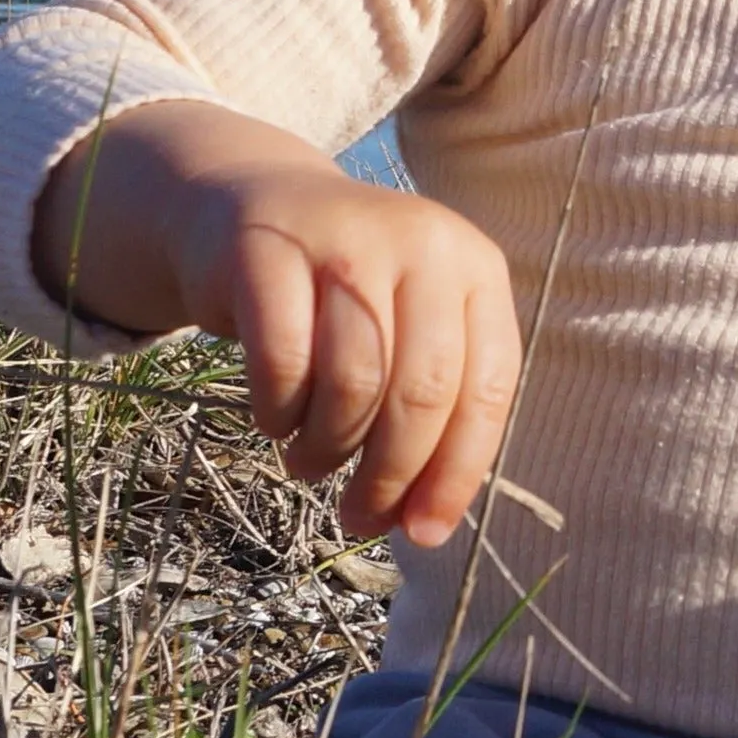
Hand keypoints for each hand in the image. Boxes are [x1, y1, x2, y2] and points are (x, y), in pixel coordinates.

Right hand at [33, 100, 522, 545]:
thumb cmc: (343, 296)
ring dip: (328, 448)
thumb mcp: (409, 329)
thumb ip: (434, 409)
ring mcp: (346, 238)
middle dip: (391, 475)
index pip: (487, 388)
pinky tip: (274, 417)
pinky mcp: (269, 249)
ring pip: (354, 382)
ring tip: (310, 462)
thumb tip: (428, 525)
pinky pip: (282, 362)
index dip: (458, 473)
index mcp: (475, 269)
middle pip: (423, 392)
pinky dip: (278, 411)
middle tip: (359, 517)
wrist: (249, 204)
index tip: (424, 532)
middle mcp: (423, 243)